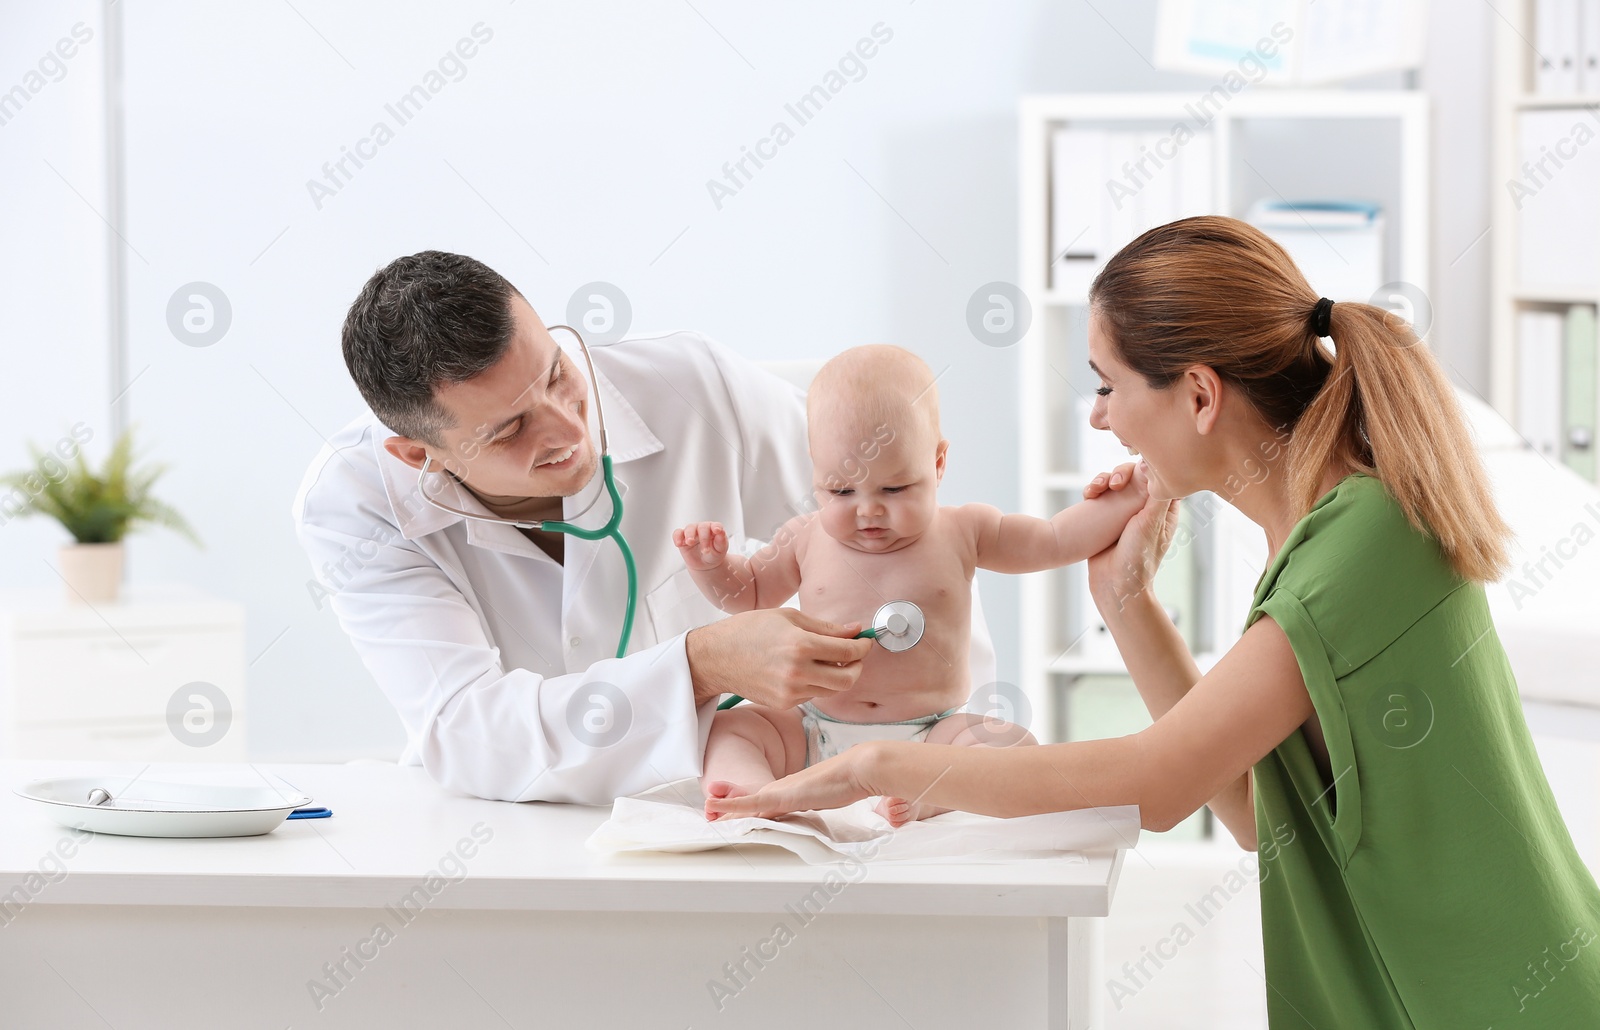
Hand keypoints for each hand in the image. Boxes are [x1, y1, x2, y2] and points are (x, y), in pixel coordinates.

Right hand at [673, 521, 728, 571]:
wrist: (704, 564)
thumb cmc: (713, 554)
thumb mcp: (720, 551)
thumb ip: (721, 542)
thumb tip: (721, 532)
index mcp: (714, 529)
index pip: (716, 525)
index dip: (716, 527)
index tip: (717, 530)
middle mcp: (703, 528)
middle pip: (702, 527)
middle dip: (703, 538)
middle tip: (705, 550)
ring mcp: (692, 532)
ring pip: (689, 528)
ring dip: (689, 535)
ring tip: (690, 542)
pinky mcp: (682, 538)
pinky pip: (678, 533)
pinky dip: (677, 537)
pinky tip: (679, 543)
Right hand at [686, 607, 874, 707]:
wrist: (716, 657)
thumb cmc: (749, 630)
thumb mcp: (788, 617)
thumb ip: (825, 627)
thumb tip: (855, 630)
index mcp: (800, 645)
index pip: (846, 652)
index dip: (862, 647)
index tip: (865, 642)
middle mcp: (797, 672)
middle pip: (847, 679)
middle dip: (858, 667)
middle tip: (855, 657)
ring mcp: (790, 692)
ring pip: (832, 690)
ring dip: (838, 676)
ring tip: (829, 661)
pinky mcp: (784, 704)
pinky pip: (813, 695)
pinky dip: (816, 683)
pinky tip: (803, 670)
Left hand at [705, 744, 880, 819]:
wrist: (858, 770)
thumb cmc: (851, 783)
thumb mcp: (832, 797)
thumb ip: (827, 800)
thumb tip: (837, 803)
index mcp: (793, 790)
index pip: (764, 801)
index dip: (747, 805)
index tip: (734, 810)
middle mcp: (783, 788)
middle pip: (751, 801)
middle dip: (730, 806)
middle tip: (710, 811)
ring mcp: (781, 791)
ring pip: (746, 802)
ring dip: (725, 808)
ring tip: (707, 810)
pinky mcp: (781, 795)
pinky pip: (750, 802)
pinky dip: (731, 805)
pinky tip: (715, 807)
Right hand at [1085, 461, 1180, 610]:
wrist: (1112, 585)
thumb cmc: (1137, 558)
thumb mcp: (1151, 523)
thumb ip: (1156, 494)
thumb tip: (1156, 465)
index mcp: (1163, 510)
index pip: (1158, 477)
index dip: (1147, 467)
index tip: (1136, 467)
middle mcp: (1145, 509)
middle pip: (1134, 476)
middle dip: (1121, 473)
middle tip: (1116, 483)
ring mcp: (1123, 513)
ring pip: (1115, 484)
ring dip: (1104, 479)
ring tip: (1097, 488)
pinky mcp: (1104, 518)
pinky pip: (1100, 496)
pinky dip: (1093, 490)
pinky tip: (1088, 494)